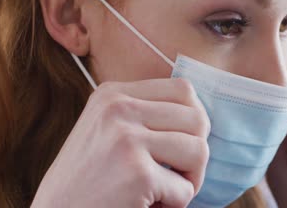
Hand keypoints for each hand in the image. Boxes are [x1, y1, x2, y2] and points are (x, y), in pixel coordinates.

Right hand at [32, 79, 209, 207]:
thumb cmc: (87, 180)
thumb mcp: (106, 130)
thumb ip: (143, 114)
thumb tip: (200, 115)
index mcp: (112, 94)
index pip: (183, 89)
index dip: (194, 121)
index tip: (182, 144)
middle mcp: (118, 108)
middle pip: (197, 119)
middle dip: (196, 152)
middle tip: (178, 173)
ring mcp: (126, 139)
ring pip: (199, 150)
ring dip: (191, 178)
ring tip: (166, 191)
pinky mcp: (136, 174)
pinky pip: (184, 190)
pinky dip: (175, 203)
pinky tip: (148, 205)